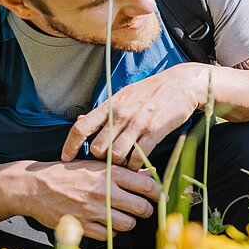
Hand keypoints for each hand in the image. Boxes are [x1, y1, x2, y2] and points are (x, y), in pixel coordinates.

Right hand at [14, 160, 161, 241]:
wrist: (35, 187)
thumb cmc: (70, 174)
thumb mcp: (97, 166)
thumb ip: (125, 172)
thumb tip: (152, 173)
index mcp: (109, 173)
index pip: (147, 185)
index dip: (158, 194)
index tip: (160, 197)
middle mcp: (103, 191)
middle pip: (141, 207)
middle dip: (147, 211)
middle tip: (145, 210)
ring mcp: (92, 210)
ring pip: (127, 224)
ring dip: (130, 223)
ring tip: (125, 218)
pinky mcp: (81, 225)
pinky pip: (109, 235)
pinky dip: (112, 232)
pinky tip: (108, 224)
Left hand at [61, 63, 206, 167]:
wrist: (181, 84)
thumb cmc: (151, 91)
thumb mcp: (123, 96)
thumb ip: (102, 112)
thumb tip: (79, 122)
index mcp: (110, 105)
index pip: (81, 128)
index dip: (69, 146)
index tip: (67, 159)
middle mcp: (120, 115)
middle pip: (97, 148)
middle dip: (100, 158)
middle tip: (108, 160)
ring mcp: (137, 123)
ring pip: (116, 155)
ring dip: (118, 163)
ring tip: (124, 162)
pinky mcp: (154, 132)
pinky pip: (137, 157)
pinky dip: (135, 165)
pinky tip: (138, 162)